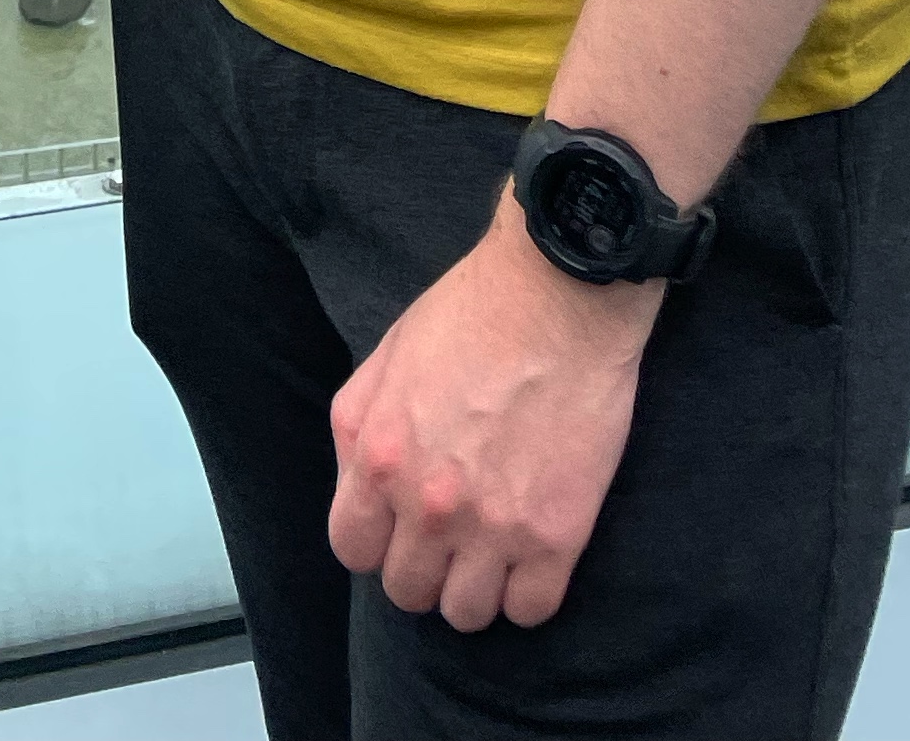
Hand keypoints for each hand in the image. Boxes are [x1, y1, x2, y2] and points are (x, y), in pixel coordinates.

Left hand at [328, 205, 657, 632]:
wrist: (557, 296)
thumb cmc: (470, 314)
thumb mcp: (383, 360)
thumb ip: (358, 431)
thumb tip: (358, 488)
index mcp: (379, 458)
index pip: (353, 550)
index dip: (376, 540)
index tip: (400, 525)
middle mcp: (428, 505)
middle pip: (407, 590)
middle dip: (423, 565)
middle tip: (450, 534)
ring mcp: (493, 527)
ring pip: (465, 614)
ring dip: (475, 586)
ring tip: (492, 548)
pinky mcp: (556, 537)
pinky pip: (531, 611)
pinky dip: (528, 594)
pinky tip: (532, 555)